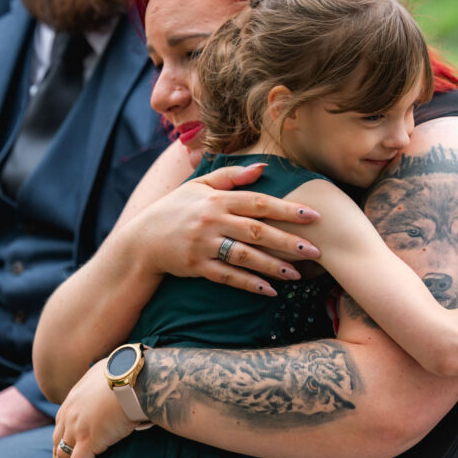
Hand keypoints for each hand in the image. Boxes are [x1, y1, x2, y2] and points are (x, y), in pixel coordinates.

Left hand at [51, 360, 134, 457]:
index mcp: (73, 398)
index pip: (62, 426)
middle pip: (58, 445)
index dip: (61, 443)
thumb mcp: (107, 371)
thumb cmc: (128, 370)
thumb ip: (102, 381)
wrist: (134, 375)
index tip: (61, 455)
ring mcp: (76, 428)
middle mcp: (69, 414)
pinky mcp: (88, 441)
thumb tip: (113, 379)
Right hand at [129, 162, 322, 295]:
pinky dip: (249, 283)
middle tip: (316, 250)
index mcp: (217, 200)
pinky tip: (269, 290)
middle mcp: (212, 221)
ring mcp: (204, 245)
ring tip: (298, 274)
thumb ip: (231, 176)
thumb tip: (263, 167)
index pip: (259, 202)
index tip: (314, 215)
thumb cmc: (175, 209)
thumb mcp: (199, 186)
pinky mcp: (197, 267)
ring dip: (273, 266)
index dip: (287, 209)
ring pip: (245, 256)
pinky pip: (227, 276)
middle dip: (289, 241)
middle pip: (257, 231)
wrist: (141, 240)